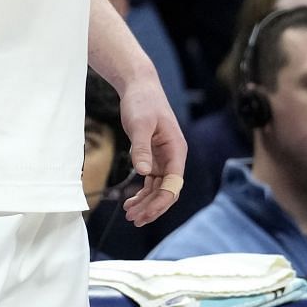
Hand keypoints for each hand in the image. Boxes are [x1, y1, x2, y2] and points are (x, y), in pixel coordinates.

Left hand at [116, 74, 186, 225]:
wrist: (139, 87)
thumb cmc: (143, 102)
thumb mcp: (140, 124)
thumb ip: (142, 148)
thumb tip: (144, 172)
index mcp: (176, 150)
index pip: (173, 183)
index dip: (161, 200)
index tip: (146, 212)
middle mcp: (173, 157)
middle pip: (167, 190)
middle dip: (152, 207)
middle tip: (134, 219)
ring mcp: (164, 158)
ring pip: (158, 188)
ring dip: (146, 203)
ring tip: (130, 215)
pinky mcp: (153, 157)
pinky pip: (150, 181)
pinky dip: (142, 192)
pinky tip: (130, 202)